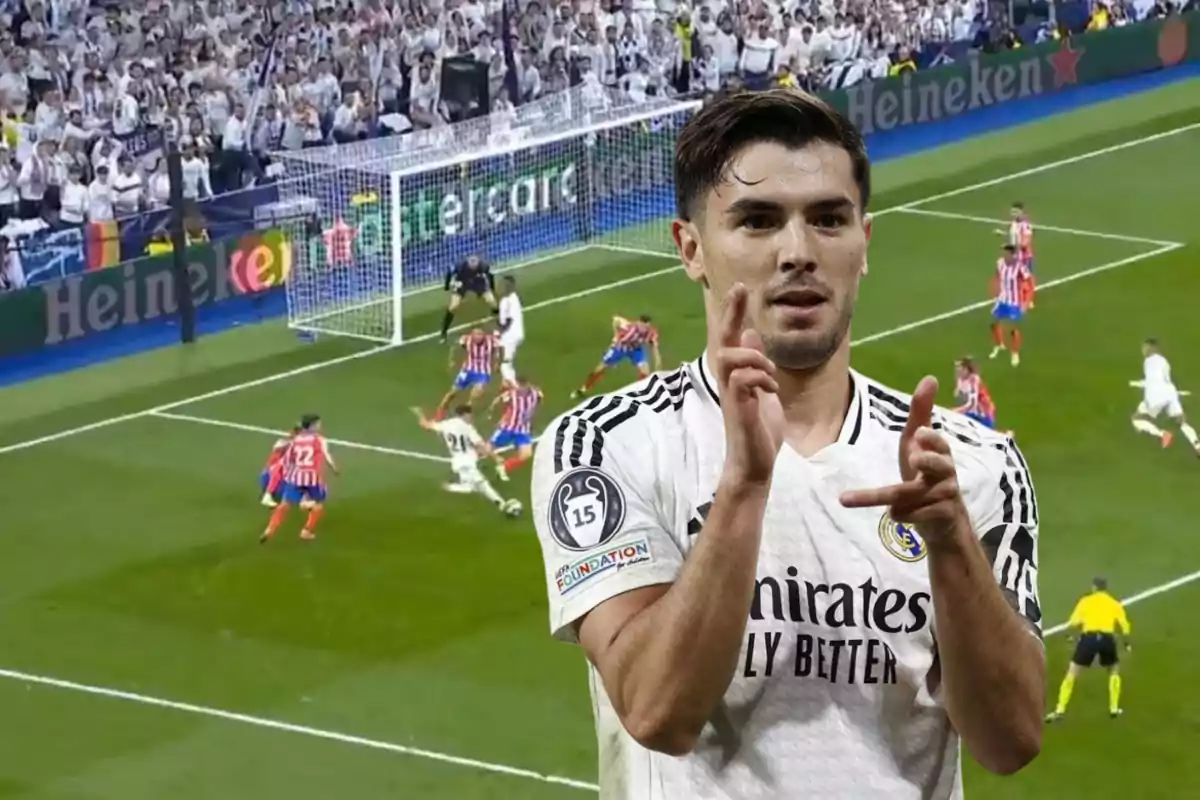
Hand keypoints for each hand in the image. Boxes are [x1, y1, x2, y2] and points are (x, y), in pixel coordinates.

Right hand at [714, 283, 783, 485]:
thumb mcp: (763, 391)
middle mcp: (729, 380)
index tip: (740, 287)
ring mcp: (731, 394)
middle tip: (740, 288)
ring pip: (730, 357)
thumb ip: (757, 365)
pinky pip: (742, 380)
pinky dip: (761, 378)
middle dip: (732, 312)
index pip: (732, 337)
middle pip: (724, 339)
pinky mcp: (738, 408)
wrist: (754, 464)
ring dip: (754, 357)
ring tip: (770, 372)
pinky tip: (772, 390)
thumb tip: (752, 336)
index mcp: (737, 375)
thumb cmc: (758, 431)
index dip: (735, 312)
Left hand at [839, 376, 969, 545]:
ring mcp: (947, 496)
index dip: (931, 439)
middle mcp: (947, 472)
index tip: (919, 433)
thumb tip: (930, 377)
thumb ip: (920, 413)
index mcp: (941, 452)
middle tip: (913, 458)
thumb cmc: (926, 474)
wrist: (943, 520)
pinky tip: (894, 515)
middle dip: (929, 461)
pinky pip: (915, 514)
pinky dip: (900, 515)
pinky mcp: (943, 517)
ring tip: (871, 502)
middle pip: (939, 465)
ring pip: (916, 494)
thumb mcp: (916, 444)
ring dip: (894, 500)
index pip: (939, 442)